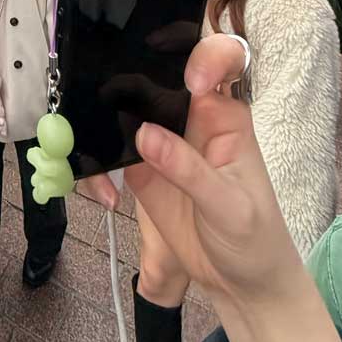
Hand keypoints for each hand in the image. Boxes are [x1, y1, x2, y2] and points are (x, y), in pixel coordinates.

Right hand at [82, 35, 341, 341]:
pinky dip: (95, 169)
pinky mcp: (139, 168)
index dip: (201, 56)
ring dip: (102, 124)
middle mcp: (189, 118)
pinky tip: (103, 197)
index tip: (188, 80)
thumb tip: (144, 133)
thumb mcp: (230, 207)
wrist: (242, 284)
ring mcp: (161, 141)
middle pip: (155, 77)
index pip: (215, 65)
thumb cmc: (255, 239)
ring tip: (86, 148)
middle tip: (103, 100)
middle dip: (126, 81)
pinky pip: (109, 153)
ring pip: (124, 112)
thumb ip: (189, 170)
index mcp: (223, 116)